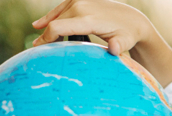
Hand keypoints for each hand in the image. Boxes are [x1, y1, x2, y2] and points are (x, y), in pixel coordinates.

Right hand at [32, 0, 148, 54]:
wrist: (133, 19)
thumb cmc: (128, 34)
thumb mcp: (125, 42)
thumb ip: (119, 46)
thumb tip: (114, 49)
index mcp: (88, 19)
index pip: (58, 27)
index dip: (46, 39)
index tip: (39, 51)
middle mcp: (81, 6)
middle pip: (55, 23)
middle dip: (46, 38)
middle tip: (38, 53)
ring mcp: (79, 0)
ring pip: (56, 16)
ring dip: (47, 29)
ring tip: (39, 44)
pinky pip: (60, 8)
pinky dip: (50, 16)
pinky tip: (38, 25)